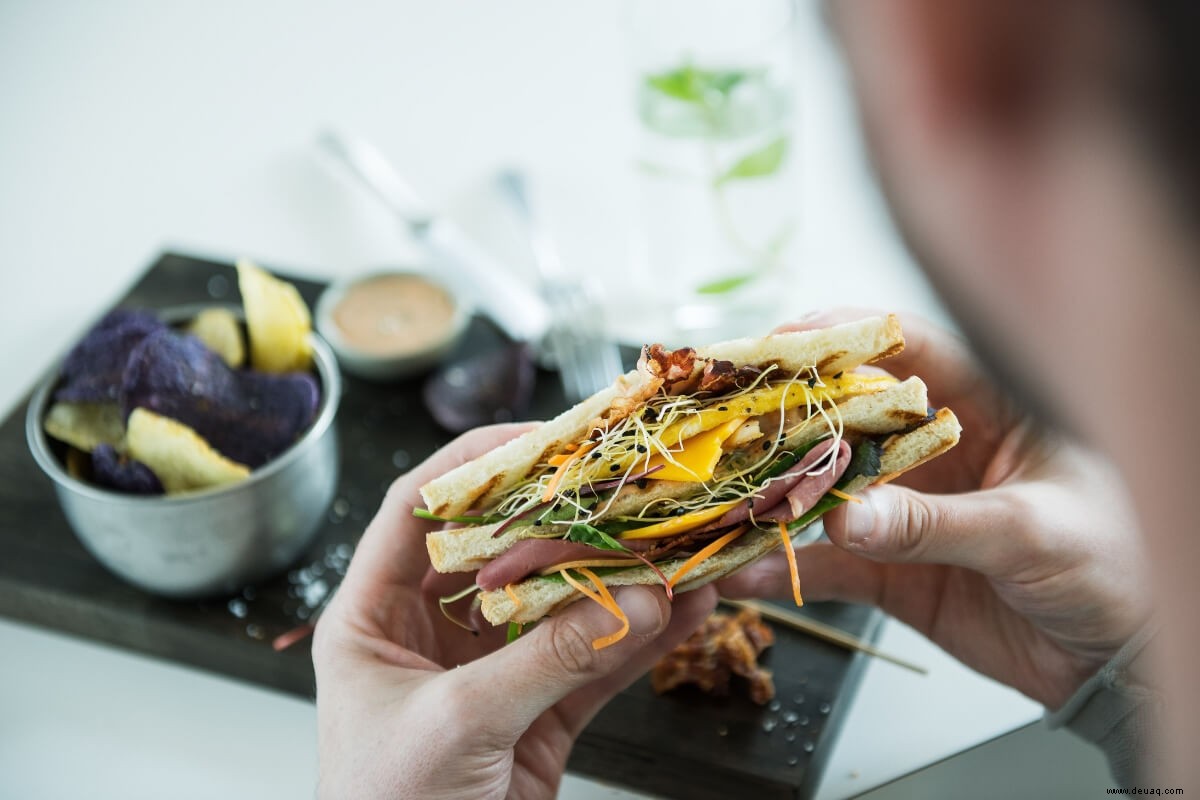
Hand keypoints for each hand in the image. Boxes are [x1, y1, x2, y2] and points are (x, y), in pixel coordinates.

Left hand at [313, 424, 715, 799]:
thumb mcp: (456, 725)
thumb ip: (547, 660)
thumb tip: (632, 598)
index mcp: (373, 620)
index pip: (415, 511)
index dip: (471, 465)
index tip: (536, 439)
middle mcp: (429, 635)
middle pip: (500, 551)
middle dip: (564, 518)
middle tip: (621, 481)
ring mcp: (489, 675)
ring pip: (558, 606)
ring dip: (615, 577)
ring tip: (671, 543)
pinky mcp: (537, 718)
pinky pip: (593, 665)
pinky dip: (639, 641)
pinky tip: (683, 612)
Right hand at [719, 309, 1148, 707]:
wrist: (1118, 664)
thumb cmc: (1115, 565)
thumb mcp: (1030, 531)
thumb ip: (936, 524)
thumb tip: (847, 517)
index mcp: (988, 409)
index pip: (908, 352)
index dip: (844, 337)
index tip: (784, 341)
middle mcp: (937, 452)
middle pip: (847, 418)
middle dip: (784, 417)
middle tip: (726, 420)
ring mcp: (908, 511)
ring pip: (823, 491)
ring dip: (769, 495)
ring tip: (716, 497)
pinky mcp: (891, 571)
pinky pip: (826, 565)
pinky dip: (781, 568)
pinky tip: (739, 570)